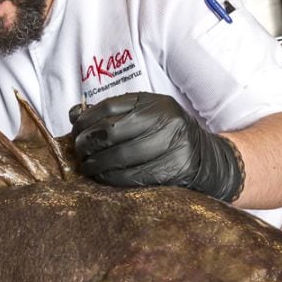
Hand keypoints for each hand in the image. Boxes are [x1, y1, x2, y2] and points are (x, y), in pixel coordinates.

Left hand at [69, 92, 243, 200]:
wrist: (208, 160)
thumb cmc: (168, 137)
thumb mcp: (144, 117)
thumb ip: (111, 115)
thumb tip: (73, 115)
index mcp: (154, 103)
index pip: (110, 107)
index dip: (86, 121)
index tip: (75, 133)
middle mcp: (166, 119)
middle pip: (113, 131)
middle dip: (89, 144)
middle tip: (80, 154)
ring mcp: (173, 143)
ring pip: (123, 155)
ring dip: (99, 165)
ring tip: (88, 168)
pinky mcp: (177, 168)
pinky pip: (137, 176)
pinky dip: (115, 179)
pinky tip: (105, 179)